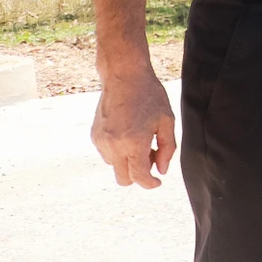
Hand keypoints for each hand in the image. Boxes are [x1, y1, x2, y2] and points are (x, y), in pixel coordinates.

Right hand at [90, 62, 175, 188]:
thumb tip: (161, 171)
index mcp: (134, 142)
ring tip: (141, 140)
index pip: (139, 177)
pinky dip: (118, 151)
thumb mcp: (167, 121)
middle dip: (137, 176)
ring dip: (127, 161)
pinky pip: (107, 154)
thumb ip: (167, 149)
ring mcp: (101, 141)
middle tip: (151, 157)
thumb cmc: (150, 97)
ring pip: (114, 166)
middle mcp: (114, 145)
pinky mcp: (94, 136)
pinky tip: (128, 132)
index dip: (150, 183)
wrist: (124, 77)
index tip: (157, 181)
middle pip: (123, 179)